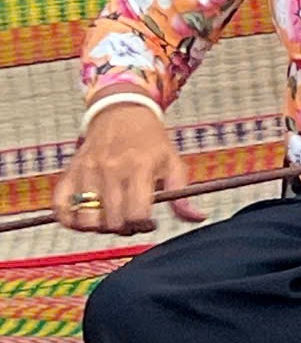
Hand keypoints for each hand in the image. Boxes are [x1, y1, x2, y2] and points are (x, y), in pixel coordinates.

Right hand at [53, 106, 202, 235]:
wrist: (122, 114)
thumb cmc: (151, 142)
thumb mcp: (173, 162)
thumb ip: (183, 194)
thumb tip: (198, 218)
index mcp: (140, 167)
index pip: (136, 214)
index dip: (143, 226)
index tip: (148, 222)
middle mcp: (111, 170)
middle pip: (112, 221)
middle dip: (124, 228)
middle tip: (130, 220)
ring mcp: (87, 171)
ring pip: (86, 219)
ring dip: (99, 227)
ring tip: (110, 218)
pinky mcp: (70, 172)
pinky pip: (61, 207)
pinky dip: (70, 220)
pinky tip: (85, 218)